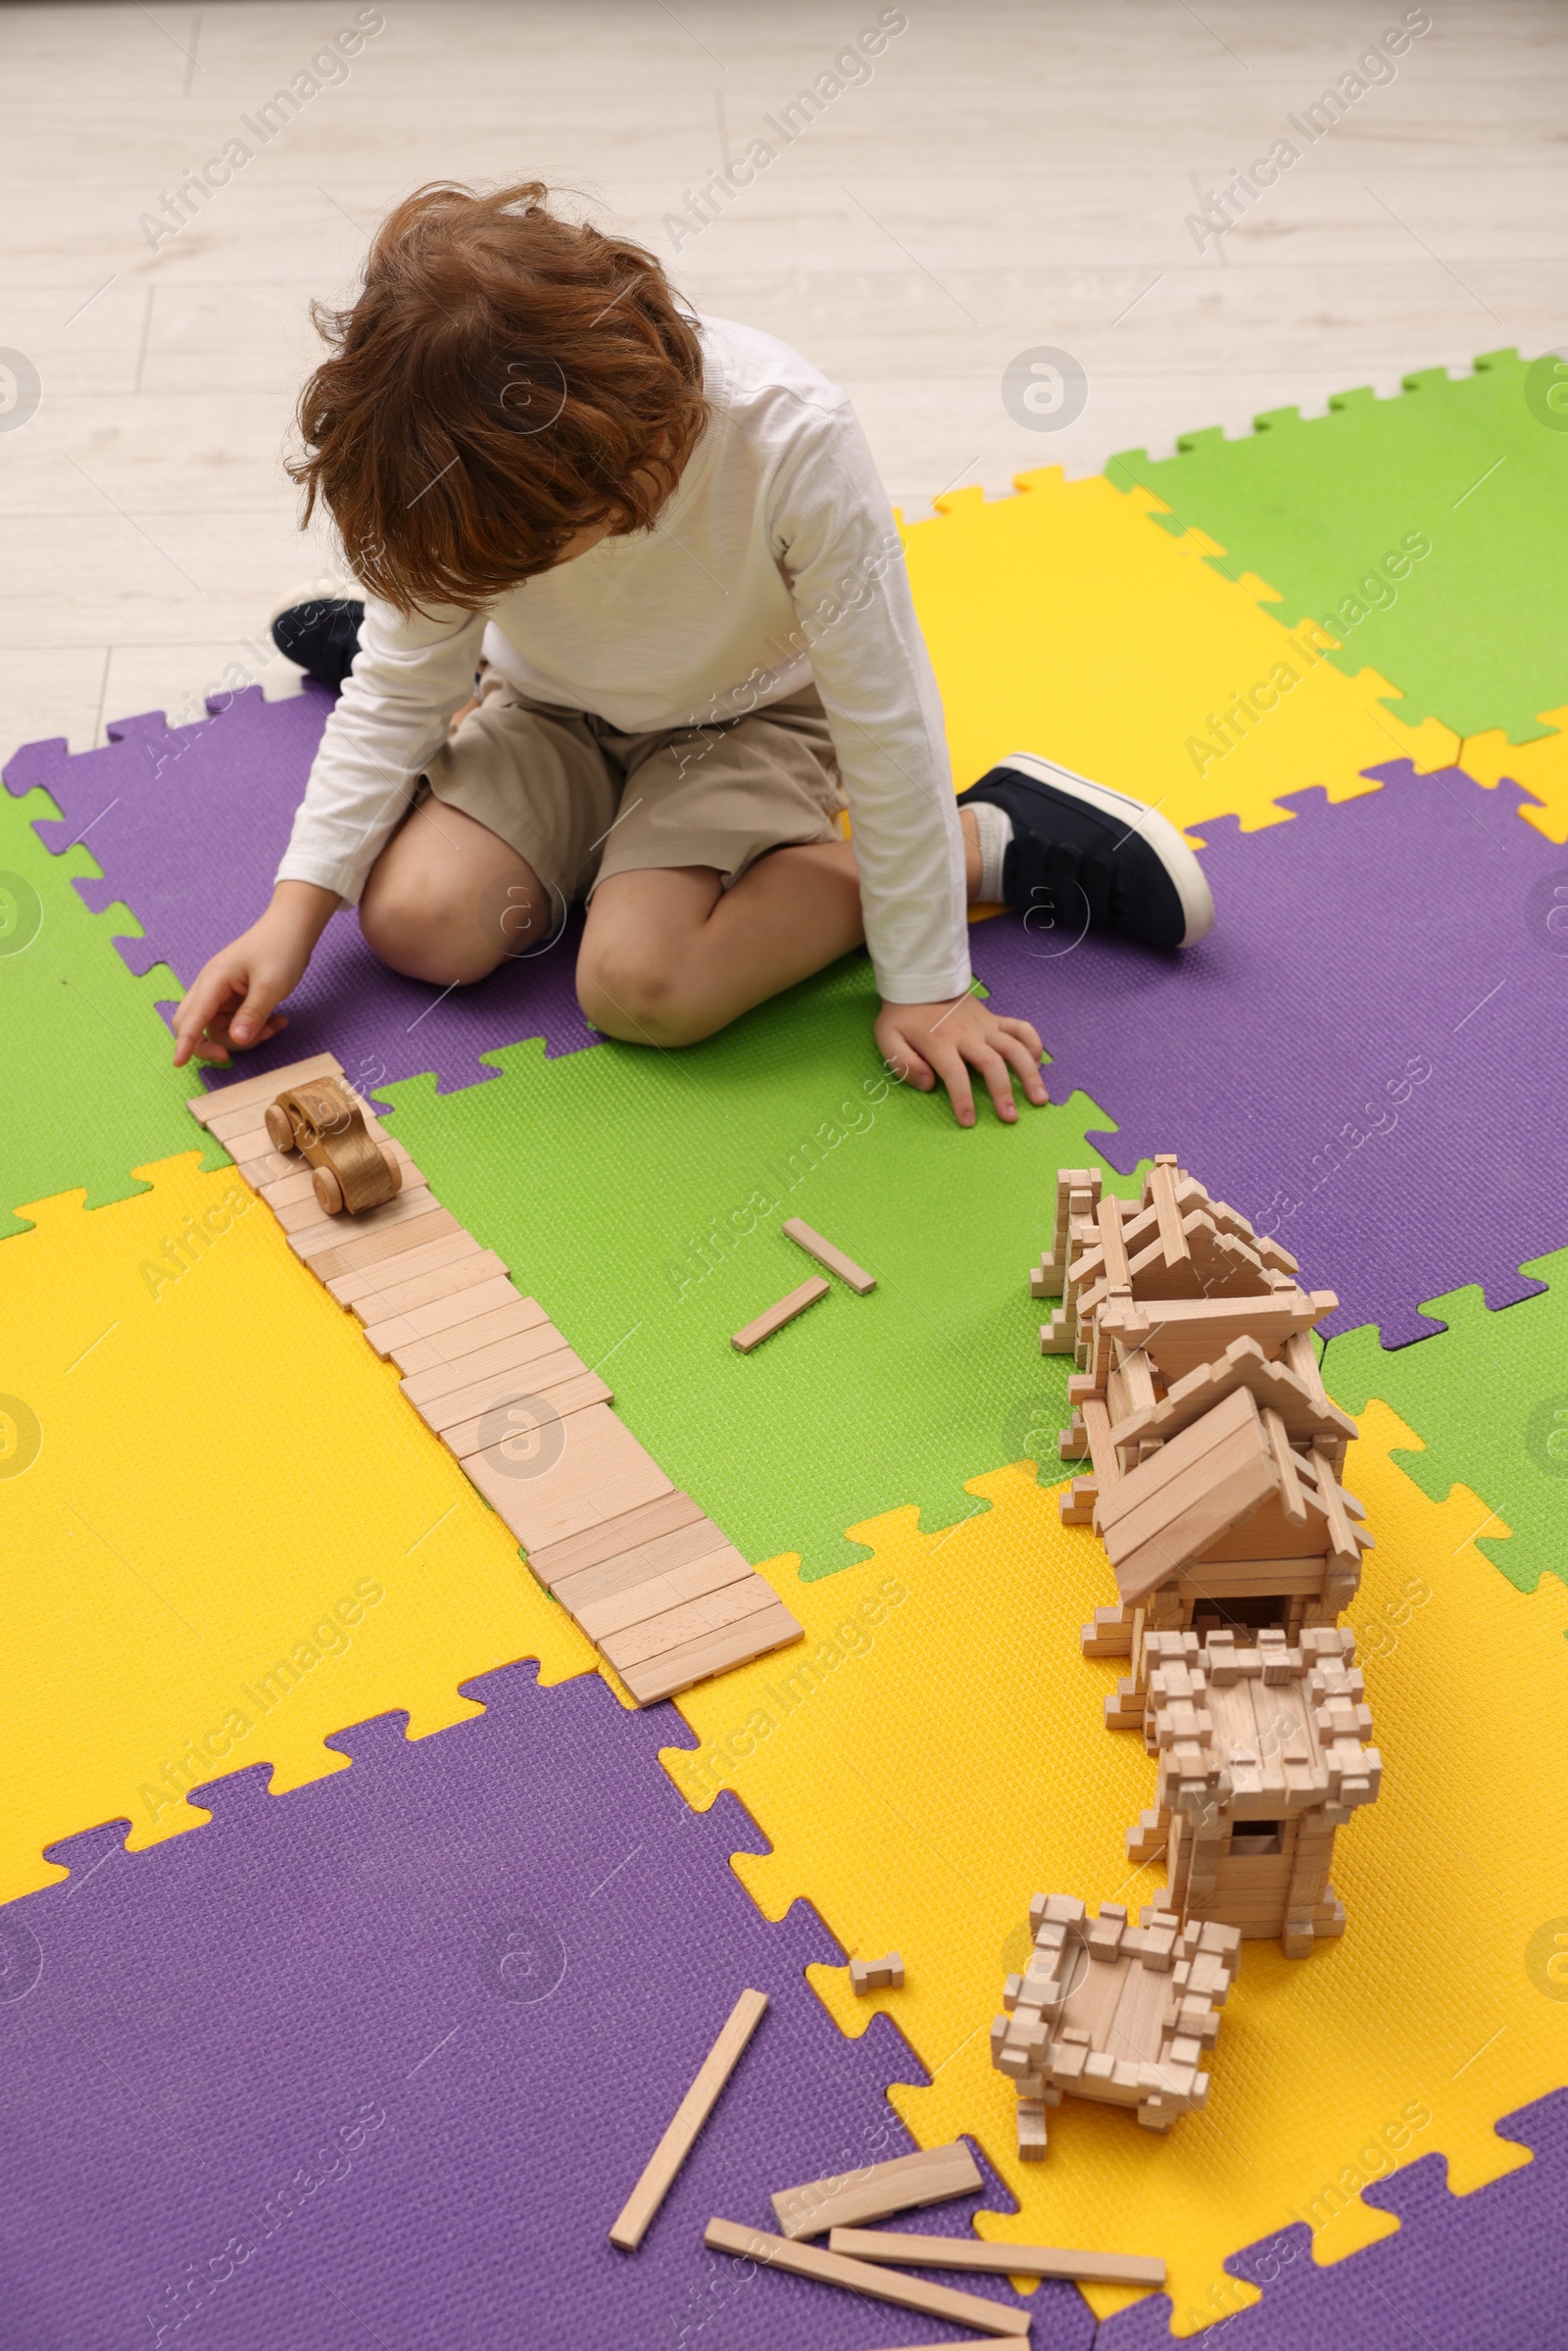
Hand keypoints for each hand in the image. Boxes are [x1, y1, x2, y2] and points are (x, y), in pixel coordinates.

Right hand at [171, 882, 340, 1066]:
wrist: (292, 927)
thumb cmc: (280, 949)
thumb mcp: (270, 986)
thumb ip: (252, 1015)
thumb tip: (236, 1040)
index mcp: (213, 981)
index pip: (193, 1017)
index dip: (185, 1042)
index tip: (178, 1062)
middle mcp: (211, 988)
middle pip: (194, 1025)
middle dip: (213, 1045)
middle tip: (232, 1057)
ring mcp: (222, 994)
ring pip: (219, 1029)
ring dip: (245, 1037)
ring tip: (275, 1027)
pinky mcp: (235, 999)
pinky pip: (236, 1023)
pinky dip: (254, 1028)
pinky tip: (278, 1021)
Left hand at [875, 991, 1047, 1126]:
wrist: (920, 981)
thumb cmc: (903, 1016)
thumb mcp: (889, 1039)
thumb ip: (904, 1064)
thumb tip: (929, 1085)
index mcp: (940, 1042)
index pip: (955, 1075)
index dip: (963, 1099)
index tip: (969, 1121)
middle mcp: (967, 1035)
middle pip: (991, 1063)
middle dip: (1003, 1092)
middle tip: (1011, 1117)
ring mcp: (985, 1026)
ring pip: (1014, 1047)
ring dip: (1029, 1073)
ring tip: (1039, 1097)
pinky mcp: (994, 1019)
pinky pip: (1020, 1028)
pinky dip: (1033, 1044)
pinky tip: (1038, 1063)